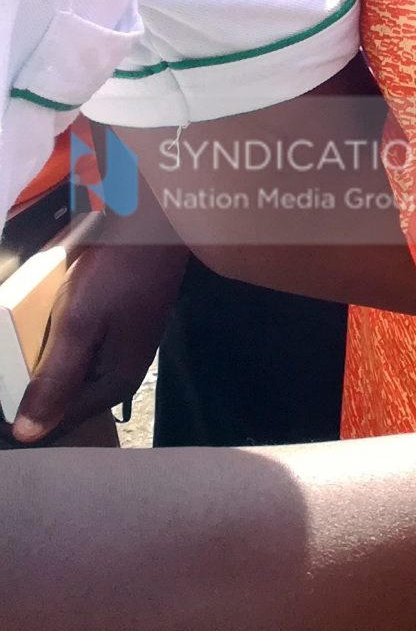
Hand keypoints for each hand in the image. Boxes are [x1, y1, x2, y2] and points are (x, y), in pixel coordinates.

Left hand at [10, 225, 187, 442]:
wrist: (156, 225)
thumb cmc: (118, 273)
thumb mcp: (79, 324)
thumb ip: (55, 379)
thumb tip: (28, 435)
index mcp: (114, 383)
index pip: (56, 423)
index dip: (20, 419)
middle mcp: (120, 374)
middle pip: (64, 401)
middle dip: (30, 390)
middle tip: (8, 363)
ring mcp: (121, 350)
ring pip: (69, 376)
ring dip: (41, 366)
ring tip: (19, 345)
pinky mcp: (119, 330)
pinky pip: (78, 353)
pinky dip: (57, 346)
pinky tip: (44, 328)